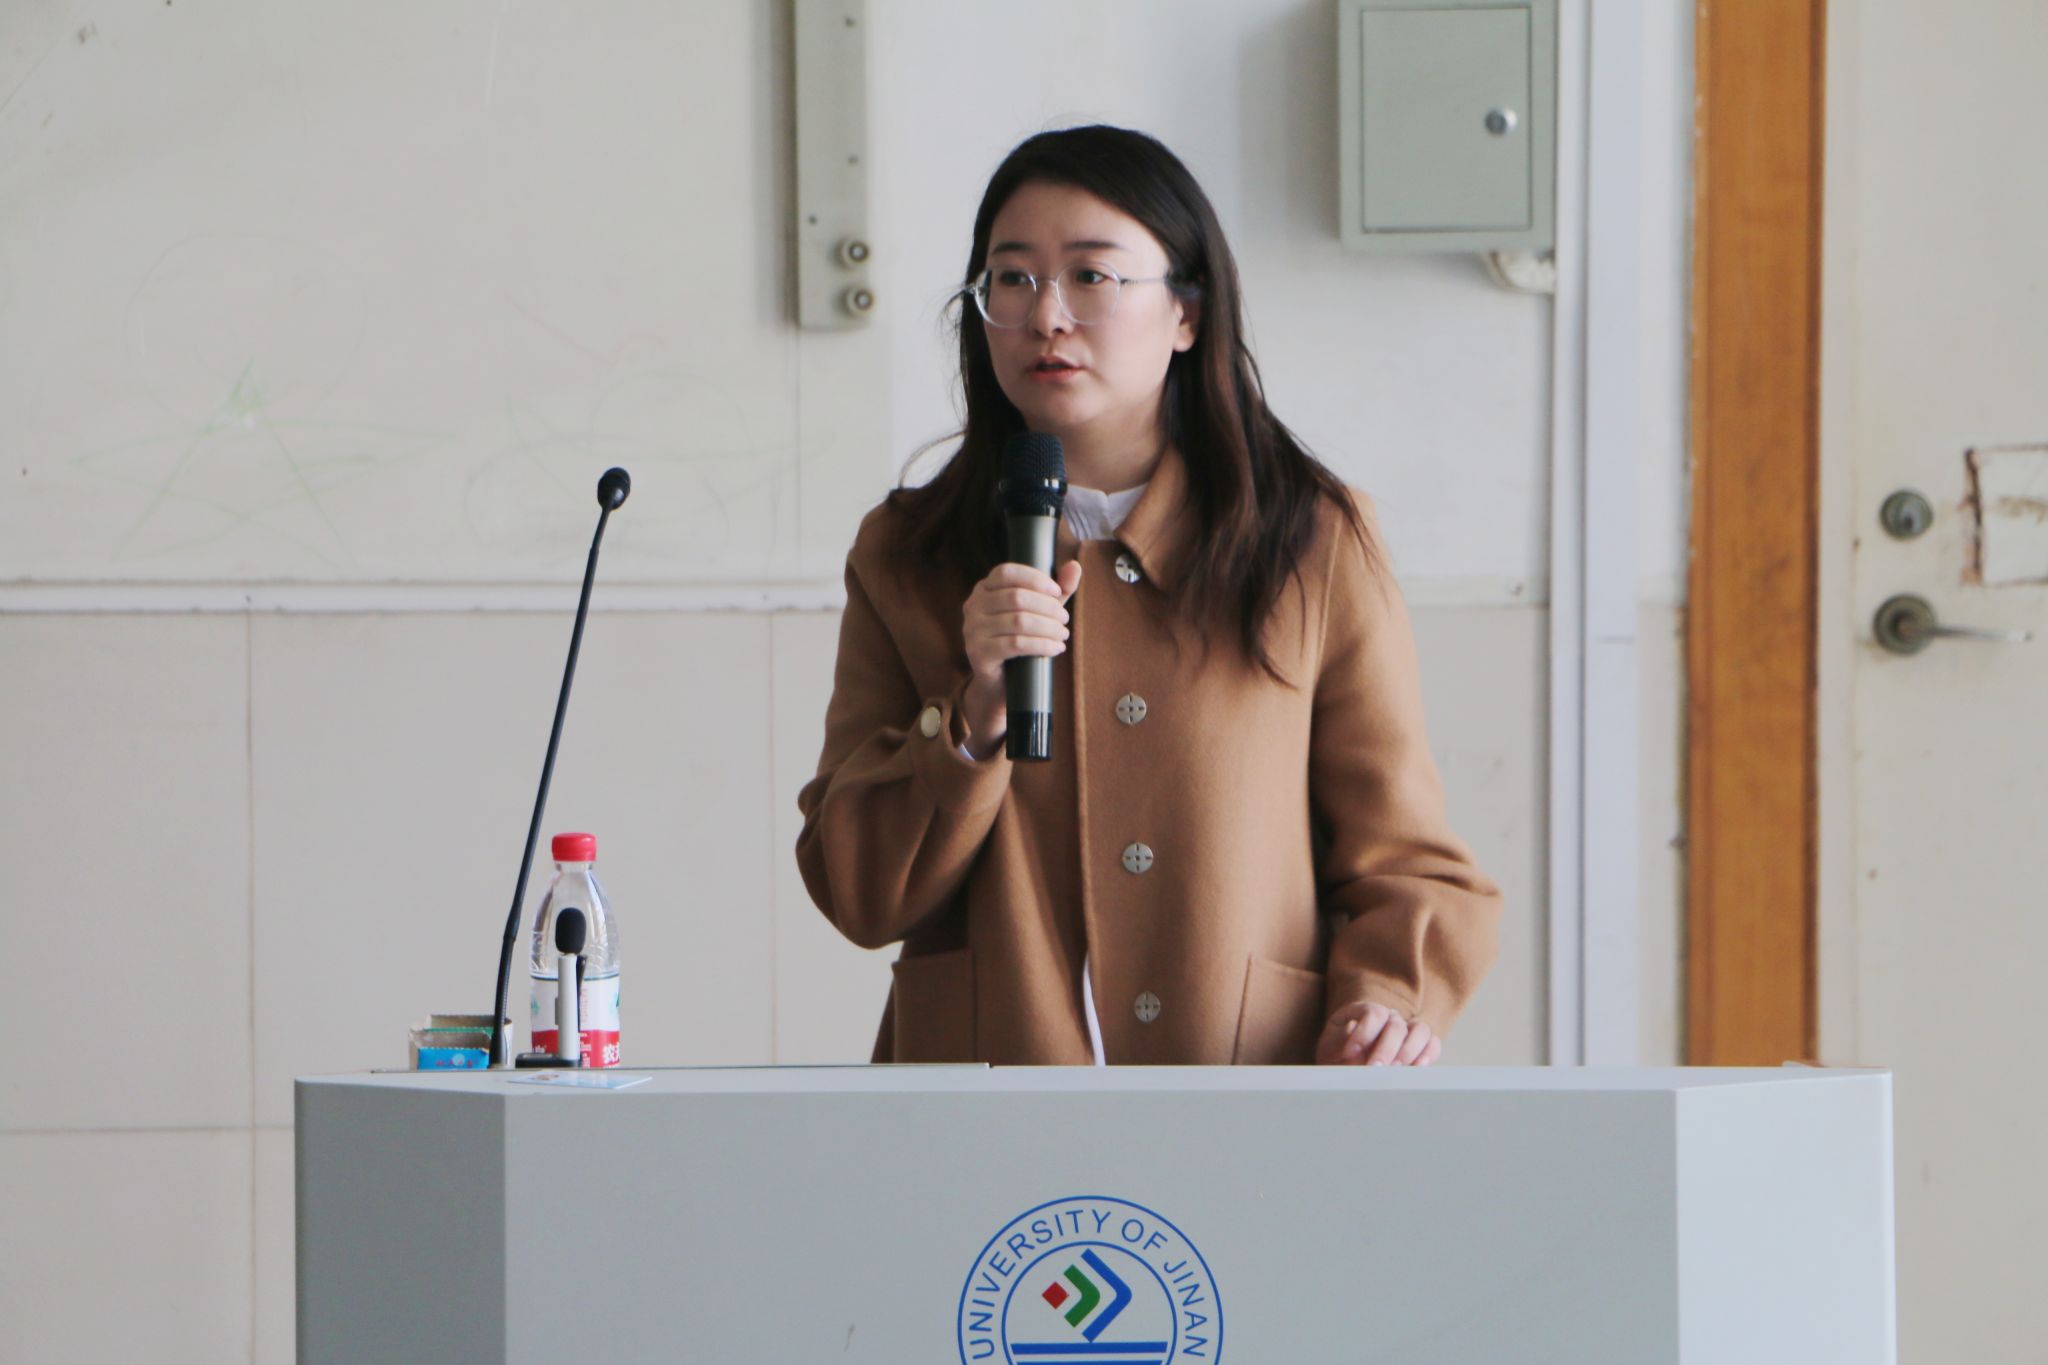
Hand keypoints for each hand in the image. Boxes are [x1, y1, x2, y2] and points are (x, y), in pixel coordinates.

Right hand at [959, 559, 1083, 756]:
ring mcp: (972, 630)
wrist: (1000, 682)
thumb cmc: (1019, 639)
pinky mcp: (978, 652)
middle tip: (1064, 620)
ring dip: (1048, 628)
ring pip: (1018, 621)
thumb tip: (1075, 566)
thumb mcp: (1040, 611)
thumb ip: (1056, 590)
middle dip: (1047, 608)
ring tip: (1063, 635)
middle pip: (1016, 597)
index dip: (1035, 579)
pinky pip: (1016, 644)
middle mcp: (973, 606)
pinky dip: (1042, 645)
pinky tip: (1055, 648)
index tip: (1057, 592)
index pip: (1007, 572)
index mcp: (984, 589)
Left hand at [1315, 1001, 1439, 1066]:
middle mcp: (1390, 1017)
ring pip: (1420, 1030)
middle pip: (1396, 1025)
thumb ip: (1338, 1039)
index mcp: (1364, 1011)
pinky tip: (1416, 1069)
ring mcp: (1407, 1030)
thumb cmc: (1337, 1054)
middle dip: (1386, 1049)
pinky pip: (1432, 1044)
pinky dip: (1428, 1055)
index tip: (1351, 1053)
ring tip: (1394, 1072)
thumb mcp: (1329, 1046)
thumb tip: (1353, 1028)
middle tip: (1374, 1069)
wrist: (1347, 1064)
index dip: (1364, 1032)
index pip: (1373, 1013)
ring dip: (1409, 1052)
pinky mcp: (1421, 1045)